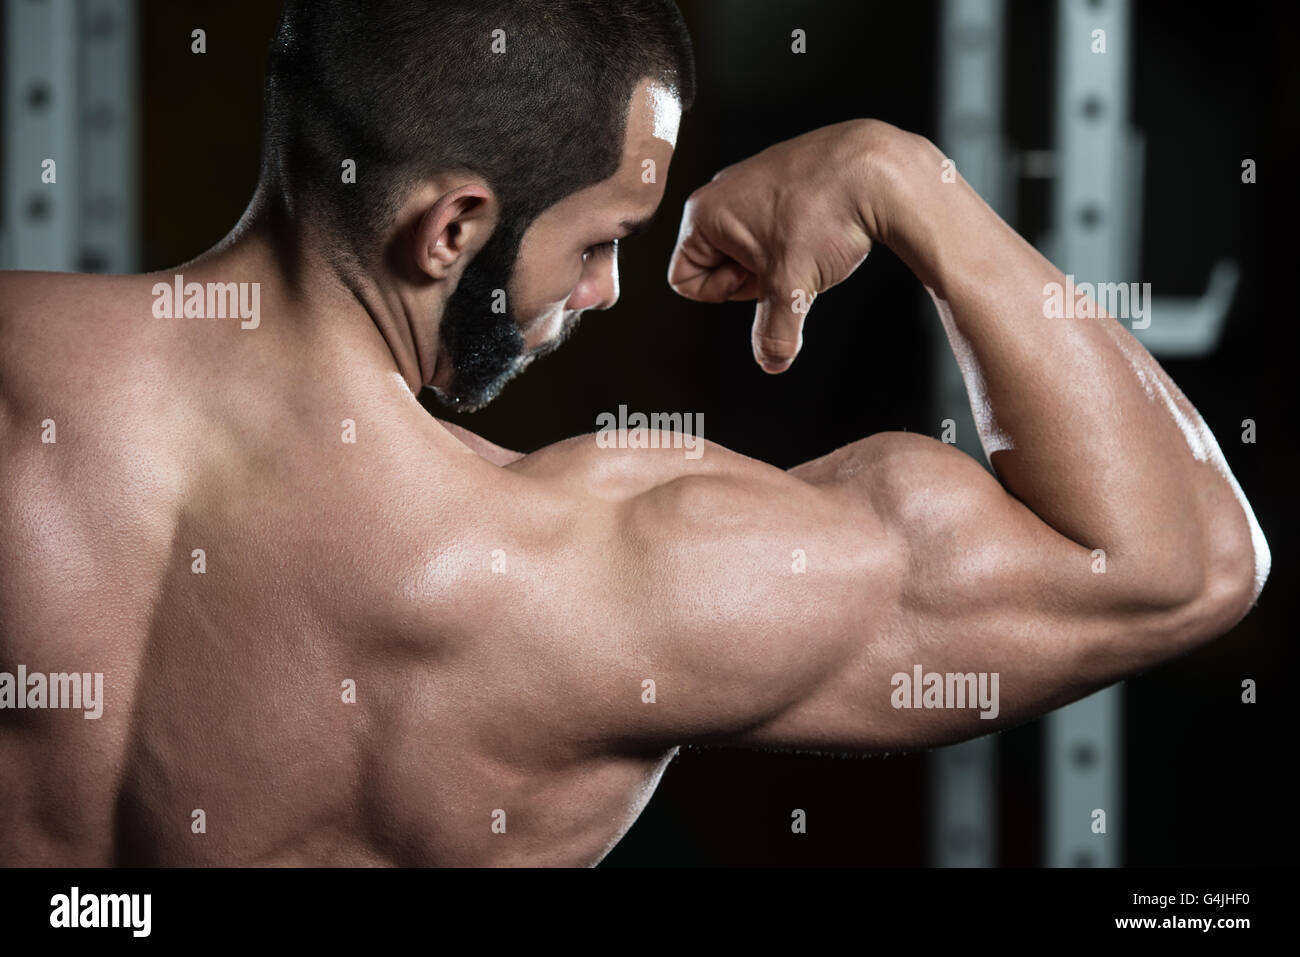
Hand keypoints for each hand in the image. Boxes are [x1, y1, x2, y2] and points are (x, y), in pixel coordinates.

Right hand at [667, 120, 897, 371]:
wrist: (879, 170)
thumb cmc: (824, 213)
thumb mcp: (792, 287)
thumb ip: (774, 334)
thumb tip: (772, 363)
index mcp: (704, 213)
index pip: (684, 281)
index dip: (723, 293)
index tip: (759, 277)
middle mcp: (722, 192)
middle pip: (716, 265)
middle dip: (751, 278)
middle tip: (785, 265)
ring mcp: (753, 181)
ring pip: (749, 247)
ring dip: (776, 262)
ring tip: (808, 249)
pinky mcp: (784, 178)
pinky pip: (774, 225)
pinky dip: (796, 239)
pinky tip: (822, 233)